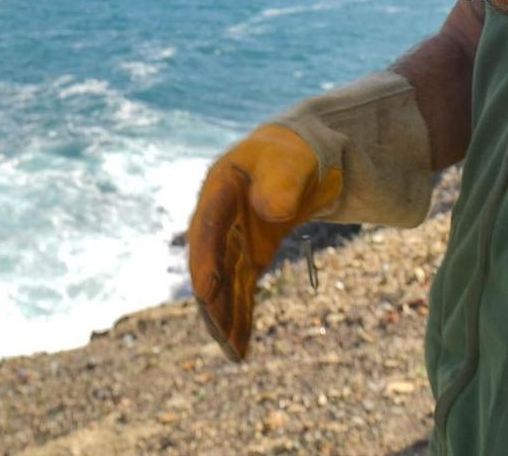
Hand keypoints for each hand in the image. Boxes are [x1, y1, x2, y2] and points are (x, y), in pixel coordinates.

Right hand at [186, 123, 343, 361]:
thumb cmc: (293, 154)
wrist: (301, 158)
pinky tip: (241, 348)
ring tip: (233, 353)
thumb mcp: (291, 161)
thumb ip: (282, 182)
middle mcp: (218, 218)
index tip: (208, 290)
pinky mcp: (247, 255)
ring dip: (226, 318)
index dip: (206, 260)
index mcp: (220, 188)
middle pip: (210, 263)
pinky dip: (241, 317)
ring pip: (224, 284)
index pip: (209, 227)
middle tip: (221, 335)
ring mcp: (231, 238)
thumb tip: (272, 211)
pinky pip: (241, 290)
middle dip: (213, 301)